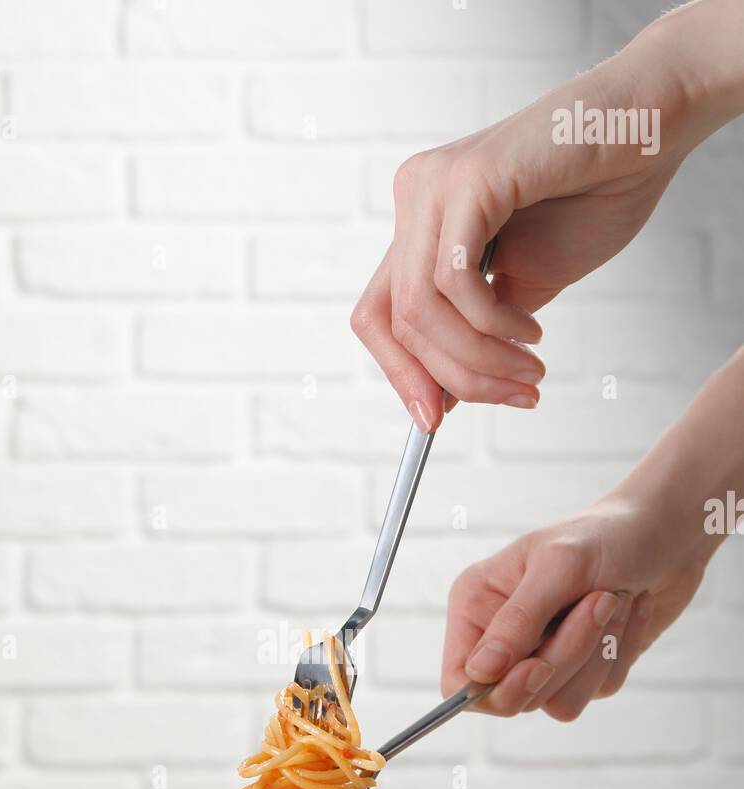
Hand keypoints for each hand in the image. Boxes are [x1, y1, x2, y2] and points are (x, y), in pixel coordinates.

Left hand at [351, 0, 743, 428]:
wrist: (644, 131)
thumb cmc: (592, 197)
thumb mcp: (523, 288)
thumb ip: (478, 334)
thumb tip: (446, 397)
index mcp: (420, 223)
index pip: (378, 316)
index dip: (401, 376)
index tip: (434, 423)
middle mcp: (414, 198)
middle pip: (395, 322)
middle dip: (453, 378)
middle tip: (512, 399)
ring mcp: (433, 184)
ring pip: (420, 309)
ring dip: (479, 359)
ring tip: (531, 374)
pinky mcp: (466, 179)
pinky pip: (454, 281)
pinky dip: (493, 323)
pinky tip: (532, 332)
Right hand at [441, 495, 708, 720]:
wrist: (665, 533)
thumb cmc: (606, 534)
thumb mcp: (559, 565)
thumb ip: (517, 620)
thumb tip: (480, 671)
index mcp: (478, 606)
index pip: (458, 680)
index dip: (491, 689)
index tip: (536, 667)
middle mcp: (504, 638)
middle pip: (513, 697)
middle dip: (563, 658)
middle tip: (598, 604)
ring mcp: (543, 657)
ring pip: (558, 701)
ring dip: (597, 655)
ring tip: (613, 600)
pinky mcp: (582, 670)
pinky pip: (595, 692)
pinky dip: (620, 654)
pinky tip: (627, 612)